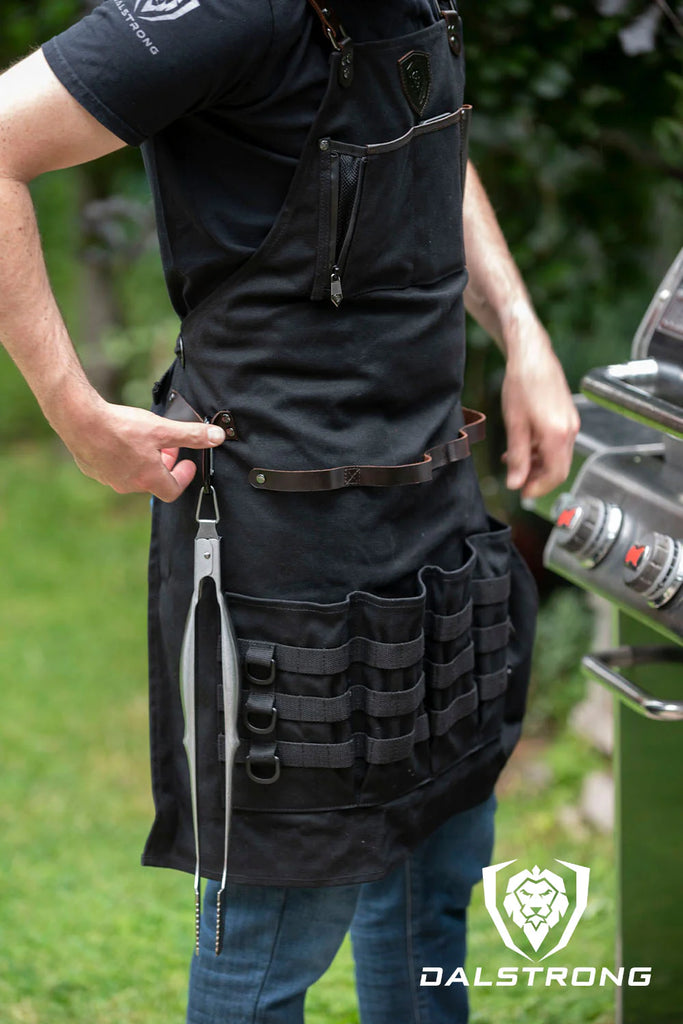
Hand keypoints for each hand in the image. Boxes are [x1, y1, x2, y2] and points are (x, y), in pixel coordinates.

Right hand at [55, 395, 224, 501]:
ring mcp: (108, 479)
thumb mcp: (163, 428)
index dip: (184, 477)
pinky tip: (120, 439)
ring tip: (145, 440)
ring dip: (144, 461)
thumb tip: (217, 437)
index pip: (173, 490)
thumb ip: (192, 434)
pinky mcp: (93, 469)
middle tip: (168, 446)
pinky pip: (113, 468)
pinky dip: (123, 457)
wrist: (80, 420)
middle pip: (154, 481)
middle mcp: (128, 485)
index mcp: (148, 479)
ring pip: (133, 475)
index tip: (187, 463)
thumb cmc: (121, 427)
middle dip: (165, 465)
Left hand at [500, 320, 579, 499]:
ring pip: (558, 456)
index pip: (555, 475)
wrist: (531, 354)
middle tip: (518, 483)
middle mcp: (570, 430)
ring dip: (538, 464)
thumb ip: (517, 456)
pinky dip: (542, 450)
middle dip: (538, 478)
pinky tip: (524, 447)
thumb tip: (515, 483)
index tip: (522, 493)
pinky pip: (557, 442)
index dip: (539, 488)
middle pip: (559, 468)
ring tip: (514, 464)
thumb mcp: (514, 424)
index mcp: (558, 434)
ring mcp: (570, 422)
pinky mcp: (566, 416)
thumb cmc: (522, 383)